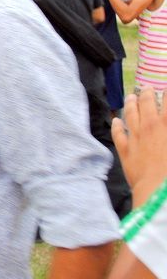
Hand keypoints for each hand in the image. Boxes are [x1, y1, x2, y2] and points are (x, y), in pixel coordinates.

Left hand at [112, 89, 166, 205]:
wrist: (160, 190)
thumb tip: (166, 122)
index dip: (166, 93)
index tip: (165, 88)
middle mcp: (150, 126)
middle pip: (145, 103)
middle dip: (146, 93)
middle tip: (146, 88)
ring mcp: (135, 137)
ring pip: (130, 114)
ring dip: (130, 104)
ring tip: (130, 97)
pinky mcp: (125, 150)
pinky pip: (118, 134)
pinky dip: (116, 125)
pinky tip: (115, 120)